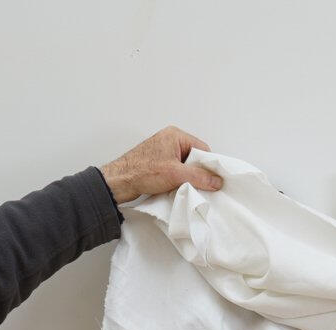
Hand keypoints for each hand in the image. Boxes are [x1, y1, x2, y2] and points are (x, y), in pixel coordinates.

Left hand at [101, 127, 222, 202]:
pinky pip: (176, 170)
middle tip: (199, 184)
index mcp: (175, 135)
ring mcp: (163, 151)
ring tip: (185, 186)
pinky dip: (178, 179)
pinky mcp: (158, 163)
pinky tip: (177, 187)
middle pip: (194, 157)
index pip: (202, 148)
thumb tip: (216, 181)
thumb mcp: (176, 174)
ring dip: (187, 177)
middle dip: (197, 172)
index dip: (208, 164)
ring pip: (185, 165)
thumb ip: (199, 177)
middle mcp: (170, 140)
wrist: (119, 181)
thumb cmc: (142, 172)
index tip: (214, 179)